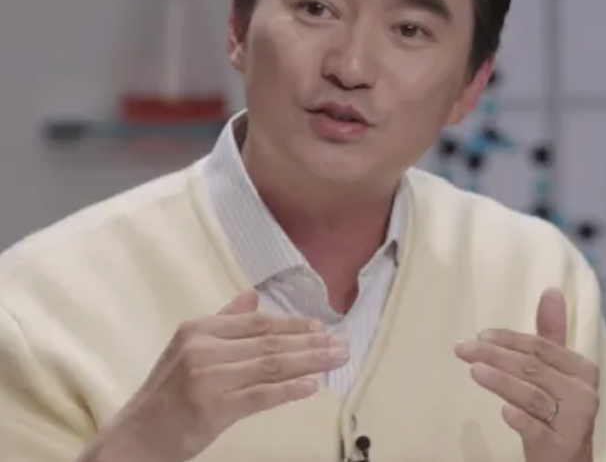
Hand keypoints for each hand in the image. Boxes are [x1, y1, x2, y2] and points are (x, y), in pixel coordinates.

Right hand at [91, 290, 348, 461]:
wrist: (135, 438)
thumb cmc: (166, 394)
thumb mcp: (188, 348)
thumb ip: (224, 320)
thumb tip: (254, 296)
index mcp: (198, 328)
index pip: (257, 323)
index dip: (293, 325)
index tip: (322, 328)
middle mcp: (202, 347)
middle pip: (268, 342)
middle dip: (310, 343)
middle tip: (341, 344)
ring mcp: (207, 377)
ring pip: (269, 365)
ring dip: (309, 362)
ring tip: (336, 360)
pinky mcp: (212, 408)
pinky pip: (260, 395)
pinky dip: (289, 389)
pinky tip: (312, 385)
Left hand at [454, 287, 598, 461]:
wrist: (564, 460)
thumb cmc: (554, 407)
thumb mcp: (552, 370)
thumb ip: (550, 333)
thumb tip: (552, 290)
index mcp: (580, 369)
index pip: (539, 346)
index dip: (507, 338)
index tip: (478, 334)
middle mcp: (583, 393)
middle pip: (531, 367)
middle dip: (494, 355)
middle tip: (462, 348)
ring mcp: (575, 421)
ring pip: (531, 394)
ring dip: (500, 381)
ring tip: (473, 371)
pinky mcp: (563, 446)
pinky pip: (538, 428)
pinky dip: (521, 419)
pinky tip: (504, 413)